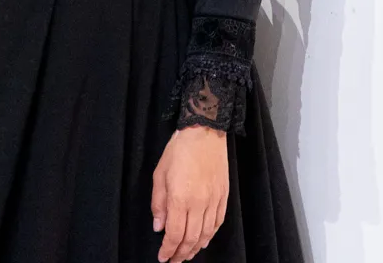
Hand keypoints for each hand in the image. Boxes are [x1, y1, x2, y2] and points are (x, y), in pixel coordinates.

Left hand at [151, 125, 228, 261]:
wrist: (204, 132)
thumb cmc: (178, 151)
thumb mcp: (159, 174)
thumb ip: (158, 203)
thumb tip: (158, 227)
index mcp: (180, 198)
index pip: (174, 234)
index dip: (168, 250)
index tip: (162, 258)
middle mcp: (198, 203)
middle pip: (191, 239)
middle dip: (181, 254)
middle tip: (173, 261)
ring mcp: (213, 201)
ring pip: (206, 234)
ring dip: (195, 248)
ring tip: (187, 255)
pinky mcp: (224, 196)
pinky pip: (218, 223)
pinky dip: (210, 236)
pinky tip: (203, 241)